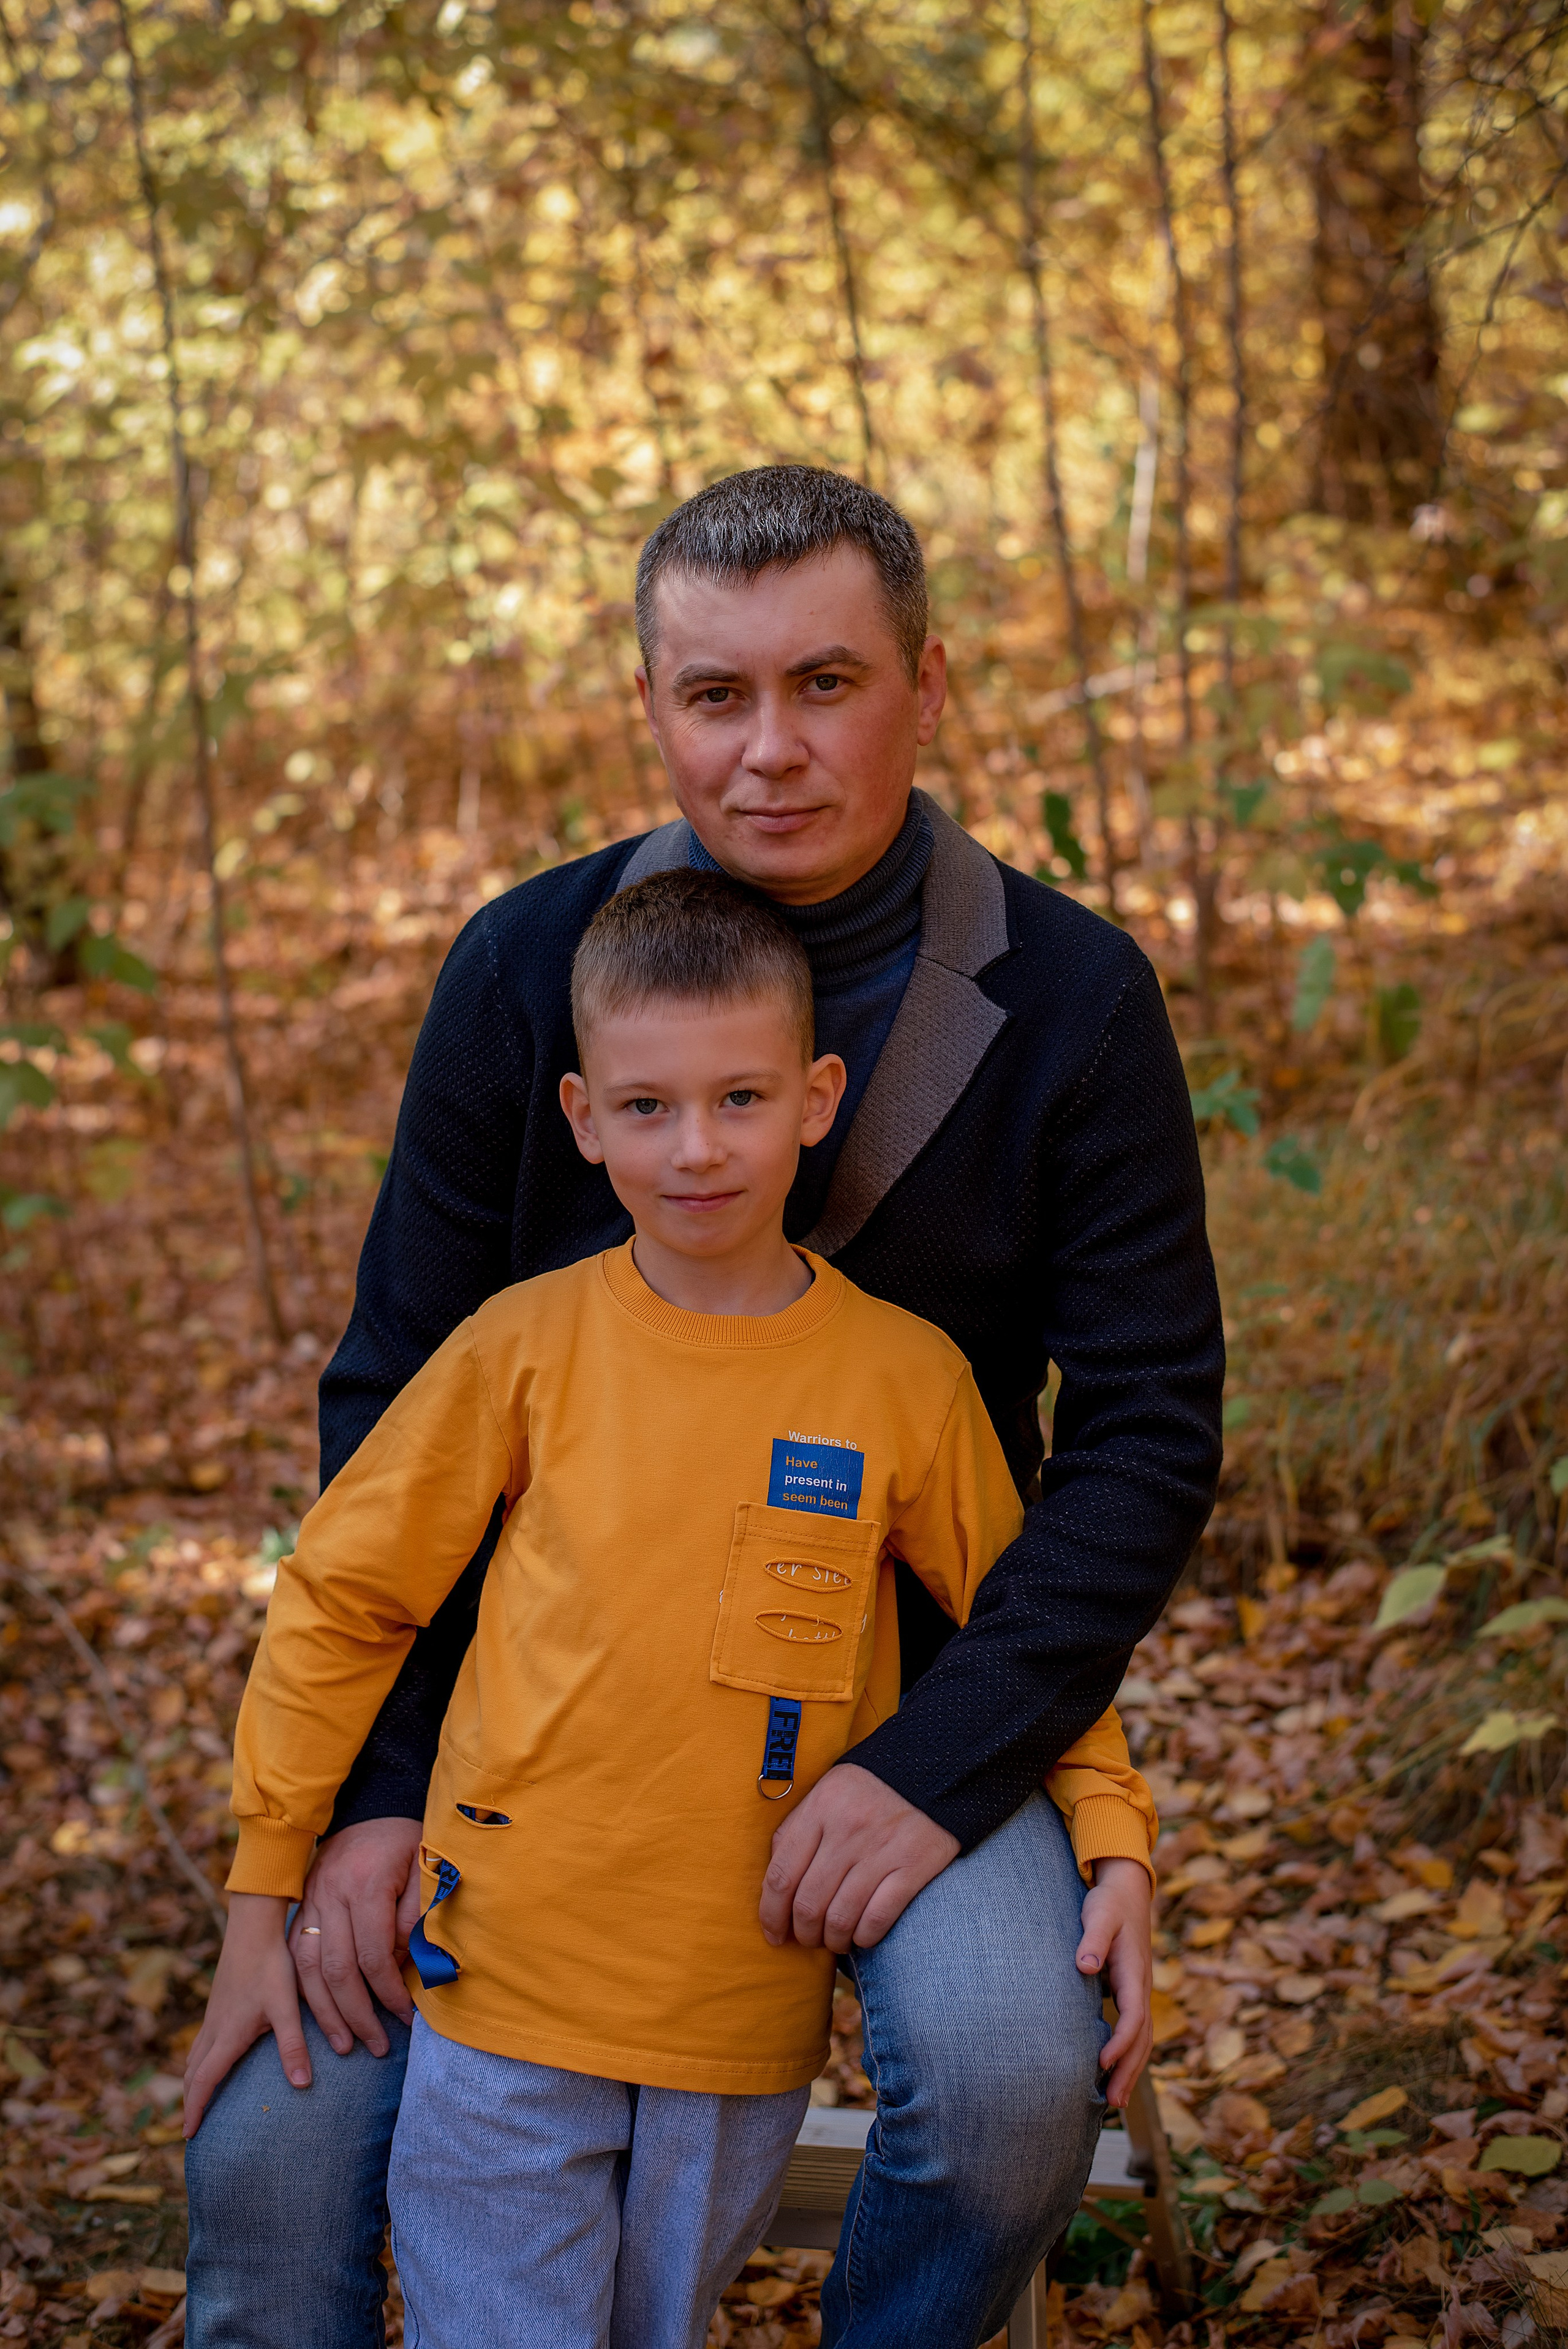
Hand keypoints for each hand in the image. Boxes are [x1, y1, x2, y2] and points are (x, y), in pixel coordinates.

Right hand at [183, 1895, 303, 2136]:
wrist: (253, 1927)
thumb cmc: (271, 1966)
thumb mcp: (286, 2007)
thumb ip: (293, 2045)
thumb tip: (302, 2085)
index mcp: (227, 2036)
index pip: (204, 2082)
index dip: (195, 2110)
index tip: (189, 2135)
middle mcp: (214, 2028)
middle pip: (193, 2074)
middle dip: (190, 2102)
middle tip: (189, 2129)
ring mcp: (214, 2015)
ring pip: (194, 2056)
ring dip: (193, 2081)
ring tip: (196, 2100)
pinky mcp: (218, 2003)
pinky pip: (200, 2041)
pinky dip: (198, 2061)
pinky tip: (210, 2059)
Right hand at [289, 1816, 422, 2057]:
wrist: (370, 1807)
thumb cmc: (406, 1843)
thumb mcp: (424, 1870)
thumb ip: (417, 1917)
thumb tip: (408, 1967)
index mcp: (366, 1884)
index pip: (373, 1955)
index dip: (390, 1992)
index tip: (406, 2016)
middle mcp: (331, 1894)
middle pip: (336, 1969)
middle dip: (357, 2014)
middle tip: (378, 2045)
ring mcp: (310, 1900)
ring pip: (306, 1968)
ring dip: (325, 2012)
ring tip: (346, 2044)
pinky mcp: (301, 1905)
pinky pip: (294, 1955)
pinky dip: (304, 1990)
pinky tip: (318, 2015)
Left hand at [760, 1763, 959, 1953]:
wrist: (932, 1769)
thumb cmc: (868, 1789)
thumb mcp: (825, 1793)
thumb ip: (795, 1831)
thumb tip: (774, 1885)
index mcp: (820, 1808)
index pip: (782, 1874)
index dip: (771, 1914)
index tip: (773, 1933)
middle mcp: (848, 1830)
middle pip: (809, 1903)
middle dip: (803, 1933)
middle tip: (806, 1939)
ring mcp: (882, 1849)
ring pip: (841, 1917)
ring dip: (832, 1940)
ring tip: (834, 1941)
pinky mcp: (914, 1865)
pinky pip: (878, 1918)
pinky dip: (864, 1937)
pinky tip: (861, 1936)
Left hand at [1076, 1856, 1152, 2109]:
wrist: (1127, 1892)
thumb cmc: (1108, 1904)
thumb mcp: (1099, 1915)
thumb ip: (1093, 1939)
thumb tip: (1084, 1966)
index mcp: (1134, 1972)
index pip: (1134, 2015)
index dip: (1120, 2042)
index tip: (1102, 2063)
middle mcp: (1142, 1987)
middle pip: (1142, 2037)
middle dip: (1129, 2070)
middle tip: (1113, 2103)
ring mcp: (1139, 1992)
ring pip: (1142, 2039)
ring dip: (1131, 2069)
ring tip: (1115, 2102)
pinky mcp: (1131, 1993)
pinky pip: (1135, 2031)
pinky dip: (1129, 2055)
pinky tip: (1114, 2073)